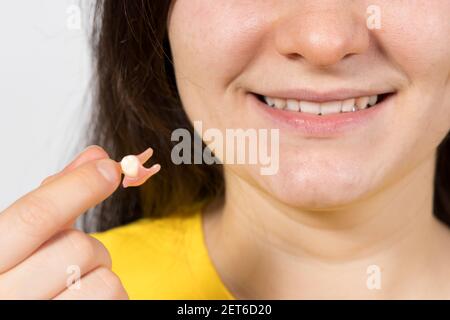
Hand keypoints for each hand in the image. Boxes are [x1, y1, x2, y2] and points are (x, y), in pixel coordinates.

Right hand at [0, 146, 127, 298]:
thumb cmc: (15, 283)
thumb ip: (54, 200)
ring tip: (77, 286)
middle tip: (77, 260)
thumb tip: (96, 157)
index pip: (34, 216)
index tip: (109, 169)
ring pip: (104, 280)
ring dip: (102, 275)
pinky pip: (114, 301)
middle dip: (91, 246)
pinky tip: (84, 301)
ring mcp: (34, 318)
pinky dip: (111, 298)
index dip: (78, 187)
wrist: (20, 312)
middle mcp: (2, 295)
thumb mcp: (18, 241)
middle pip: (77, 246)